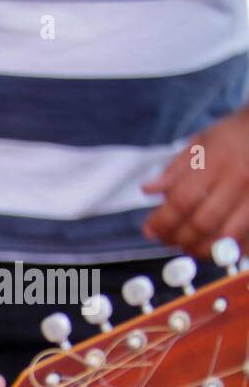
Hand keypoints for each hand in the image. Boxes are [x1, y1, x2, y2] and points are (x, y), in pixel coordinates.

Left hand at [141, 109, 248, 257]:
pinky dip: (228, 250)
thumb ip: (174, 170)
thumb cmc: (232, 137)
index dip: (162, 221)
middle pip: (202, 222)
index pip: (182, 200)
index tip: (149, 230)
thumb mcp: (199, 144)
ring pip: (226, 236)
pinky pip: (247, 239)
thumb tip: (148, 189)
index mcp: (216, 163)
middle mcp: (238, 181)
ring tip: (188, 247)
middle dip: (178, 238)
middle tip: (167, 240)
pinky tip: (214, 248)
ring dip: (201, 248)